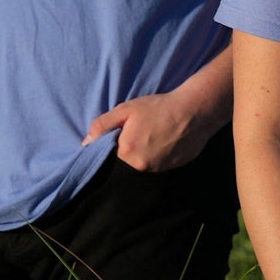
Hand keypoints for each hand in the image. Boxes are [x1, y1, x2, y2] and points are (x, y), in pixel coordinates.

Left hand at [82, 92, 209, 172]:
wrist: (194, 111)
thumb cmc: (159, 107)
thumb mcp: (127, 109)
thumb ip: (103, 125)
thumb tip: (85, 143)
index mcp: (126, 153)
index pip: (109, 159)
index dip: (112, 149)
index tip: (117, 140)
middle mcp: (140, 168)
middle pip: (124, 166)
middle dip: (127, 154)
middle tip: (138, 137)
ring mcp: (157, 172)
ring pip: (141, 169)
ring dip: (142, 158)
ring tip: (152, 140)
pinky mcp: (171, 171)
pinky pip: (157, 169)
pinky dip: (156, 160)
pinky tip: (163, 145)